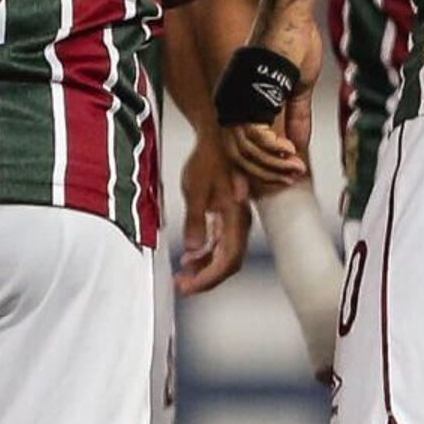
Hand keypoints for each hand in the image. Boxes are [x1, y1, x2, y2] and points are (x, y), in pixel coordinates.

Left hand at [176, 128, 252, 293]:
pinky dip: (208, 252)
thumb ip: (195, 220)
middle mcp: (240, 222)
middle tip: (183, 284)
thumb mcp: (196, 190)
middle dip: (206, 278)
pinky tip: (193, 255)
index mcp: (235, 218)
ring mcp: (236, 219)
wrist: (218, 137)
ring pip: (226, 254)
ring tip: (184, 272)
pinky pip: (222, 242)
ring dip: (206, 266)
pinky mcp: (230, 214)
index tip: (188, 286)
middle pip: (229, 262)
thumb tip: (193, 248)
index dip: (209, 279)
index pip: (227, 260)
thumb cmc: (208, 158)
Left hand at [222, 8, 322, 187]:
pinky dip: (272, 151)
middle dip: (266, 175)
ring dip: (273, 166)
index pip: (240, 148)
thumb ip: (295, 118)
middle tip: (292, 179)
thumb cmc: (292, 43)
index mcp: (239, 102)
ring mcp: (235, 101)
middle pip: (239, 156)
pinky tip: (289, 153)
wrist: (291, 19)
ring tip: (296, 168)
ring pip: (245, 152)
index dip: (257, 170)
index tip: (277, 184)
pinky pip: (255, 138)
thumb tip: (298, 147)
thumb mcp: (298, 90)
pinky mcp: (247, 98)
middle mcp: (230, 104)